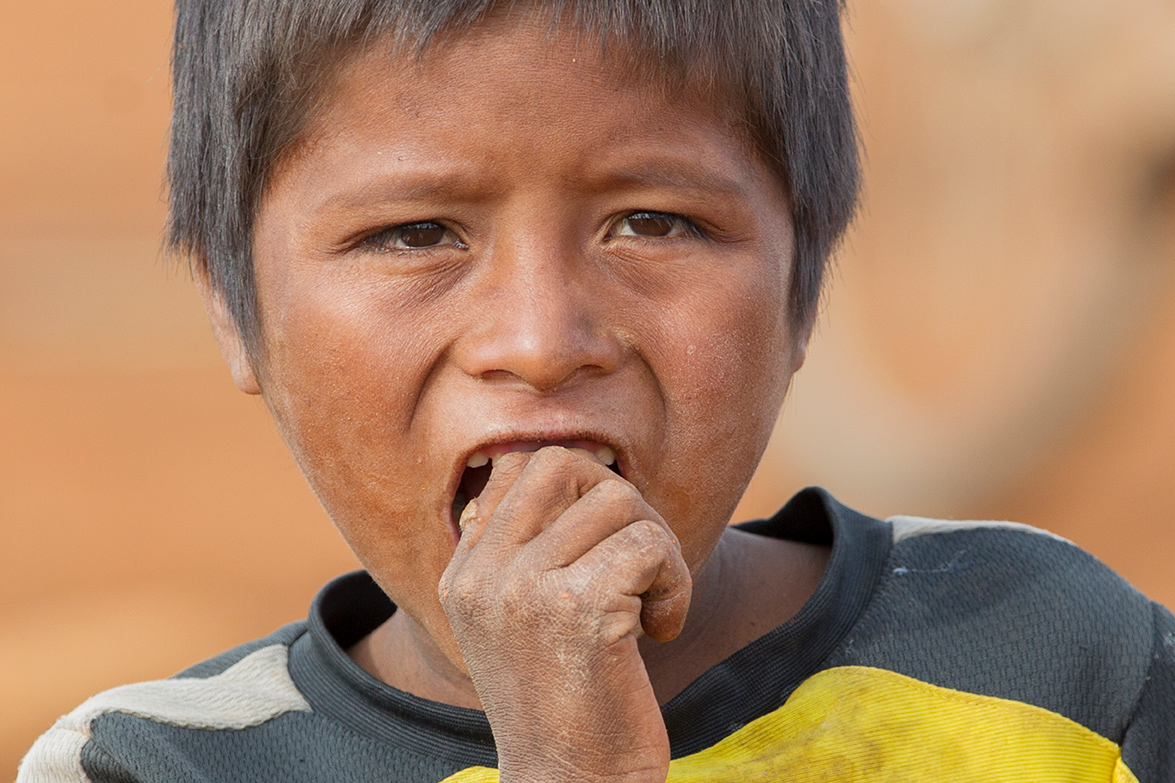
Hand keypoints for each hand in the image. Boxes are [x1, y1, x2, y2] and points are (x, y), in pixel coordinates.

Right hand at [438, 446, 691, 781]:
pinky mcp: (577, 608)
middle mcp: (483, 574)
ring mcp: (523, 589)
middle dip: (621, 503)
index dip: (582, 487)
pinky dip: (675, 584)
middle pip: (566, 466)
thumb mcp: (522, 621)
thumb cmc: (567, 703)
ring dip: (658, 551)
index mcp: (464, 572)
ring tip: (649, 606)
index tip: (606, 542)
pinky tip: (661, 630)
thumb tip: (579, 466)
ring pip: (619, 503)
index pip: (521, 467)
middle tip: (637, 561)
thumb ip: (529, 549)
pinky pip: (649, 547)